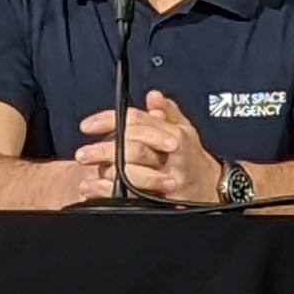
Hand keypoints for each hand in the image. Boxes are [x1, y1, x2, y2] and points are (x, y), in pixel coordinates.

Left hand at [68, 90, 218, 205]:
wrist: (211, 188)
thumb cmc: (193, 157)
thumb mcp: (185, 129)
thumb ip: (168, 112)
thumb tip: (152, 96)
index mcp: (173, 132)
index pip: (136, 120)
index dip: (108, 120)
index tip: (86, 126)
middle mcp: (170, 152)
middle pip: (132, 146)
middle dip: (104, 149)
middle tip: (82, 153)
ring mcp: (166, 176)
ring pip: (131, 172)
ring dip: (105, 172)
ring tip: (87, 174)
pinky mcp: (161, 198)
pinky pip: (130, 195)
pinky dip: (108, 192)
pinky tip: (92, 189)